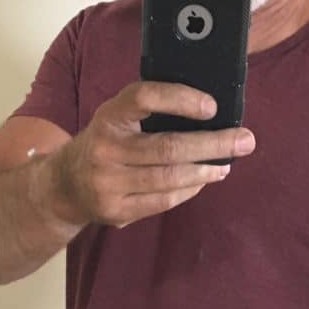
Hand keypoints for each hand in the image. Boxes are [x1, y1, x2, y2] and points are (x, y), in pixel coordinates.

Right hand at [49, 81, 255, 227]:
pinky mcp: (116, 211)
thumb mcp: (116, 118)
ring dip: (206, 170)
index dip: (180, 99)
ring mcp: (108, 183)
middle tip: (245, 140)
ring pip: (170, 178)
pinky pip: (163, 200)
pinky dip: (190, 190)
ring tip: (226, 163)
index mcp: (108, 116)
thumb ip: (150, 112)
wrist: (63, 185)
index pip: (144, 97)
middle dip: (213, 144)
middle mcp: (105, 148)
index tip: (212, 106)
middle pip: (168, 147)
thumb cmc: (105, 142)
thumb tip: (210, 112)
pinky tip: (203, 180)